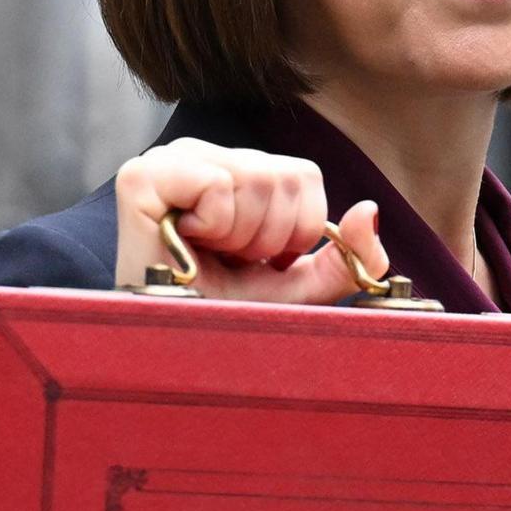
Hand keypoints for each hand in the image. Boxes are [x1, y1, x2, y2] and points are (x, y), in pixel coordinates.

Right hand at [112, 137, 390, 303]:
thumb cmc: (222, 319)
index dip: (297, 230)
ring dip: (242, 238)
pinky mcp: (141, 177)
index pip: (304, 174)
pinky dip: (215, 228)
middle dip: (270, 238)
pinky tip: (187, 247)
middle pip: (285, 176)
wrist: (167, 355)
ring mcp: (168, 160)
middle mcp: (202, 155)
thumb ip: (343, 258)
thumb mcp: (297, 290)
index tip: (258, 262)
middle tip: (230, 263)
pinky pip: (218, 185)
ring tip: (208, 257)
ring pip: (258, 179)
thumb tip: (370, 211)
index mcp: (236, 171)